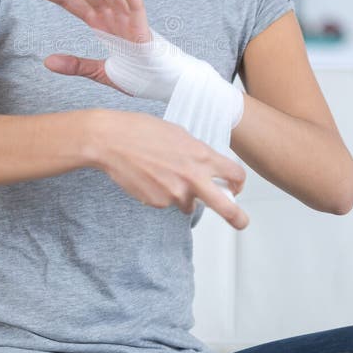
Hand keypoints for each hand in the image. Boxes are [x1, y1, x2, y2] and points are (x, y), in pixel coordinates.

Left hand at [17, 0, 150, 93]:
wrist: (161, 82)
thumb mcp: (99, 73)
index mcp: (98, 21)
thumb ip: (76, 65)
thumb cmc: (136, 72)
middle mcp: (109, 14)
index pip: (67, 1)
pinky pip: (135, 6)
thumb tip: (46, 62)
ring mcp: (126, 18)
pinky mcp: (142, 26)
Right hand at [90, 110, 249, 229]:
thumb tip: (205, 164)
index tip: (236, 188)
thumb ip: (196, 151)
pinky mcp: (157, 202)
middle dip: (237, 217)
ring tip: (163, 174)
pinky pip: (166, 202)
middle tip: (241, 222)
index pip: (234, 174)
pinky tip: (148, 176)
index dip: (238, 183)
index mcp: (201, 156)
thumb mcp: (178, 133)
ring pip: (188, 203)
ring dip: (183, 195)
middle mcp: (192, 177)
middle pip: (225, 207)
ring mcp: (174, 193)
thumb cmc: (142, 130)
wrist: (111, 141)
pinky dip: (161, 193)